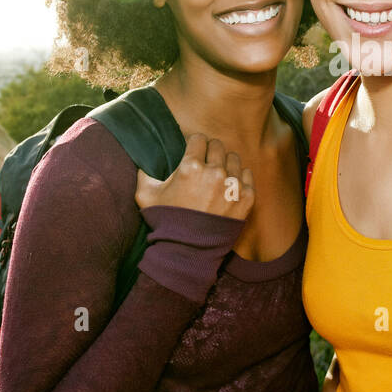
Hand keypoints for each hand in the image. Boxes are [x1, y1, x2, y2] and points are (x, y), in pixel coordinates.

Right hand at [134, 133, 254, 219]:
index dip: (194, 144)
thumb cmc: (167, 223)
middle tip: (205, 163)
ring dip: (226, 163)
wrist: (189, 252)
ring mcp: (233, 184)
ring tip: (218, 175)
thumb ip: (144, 173)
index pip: (199, 139)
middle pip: (218, 146)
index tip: (193, 151)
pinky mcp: (247, 197)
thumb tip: (144, 160)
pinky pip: (247, 174)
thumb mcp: (146, 196)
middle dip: (210, 151)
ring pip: (234, 158)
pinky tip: (230, 185)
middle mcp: (215, 172)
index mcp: (191, 167)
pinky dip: (240, 178)